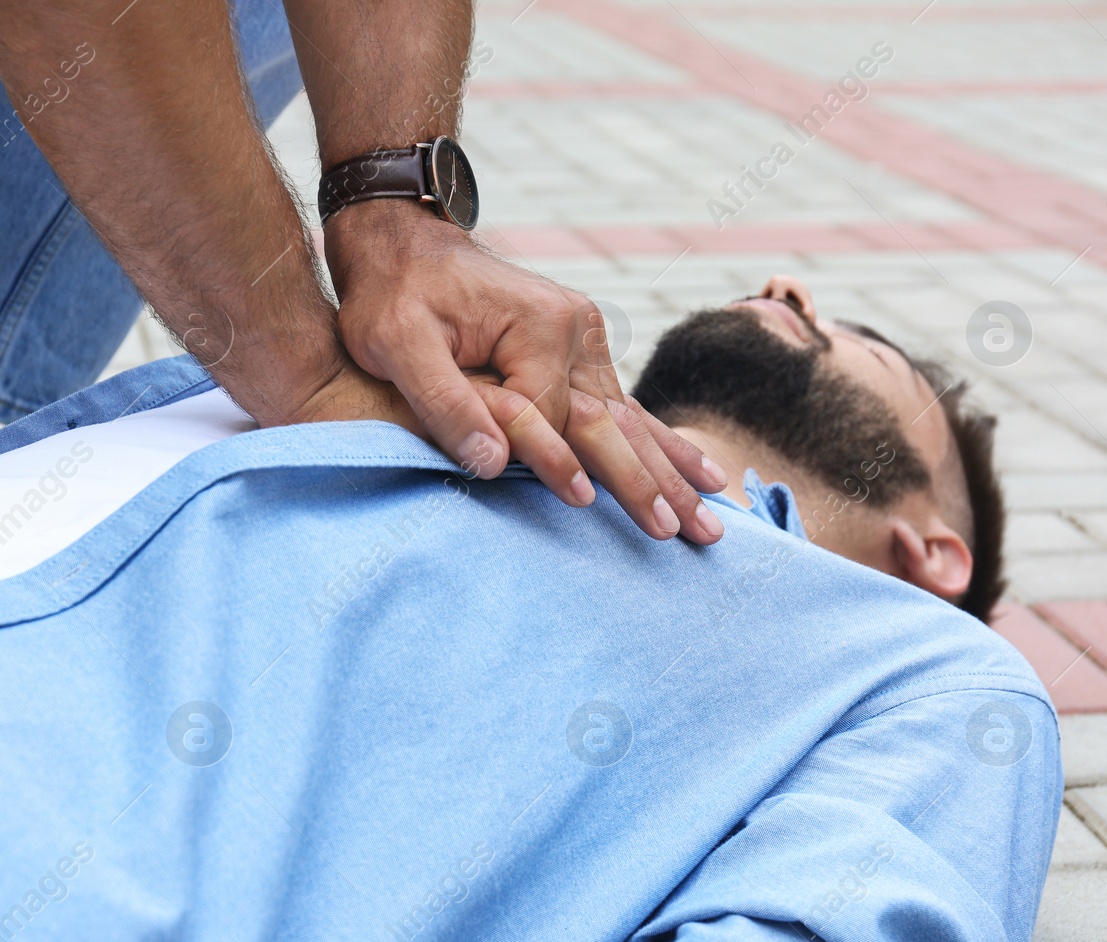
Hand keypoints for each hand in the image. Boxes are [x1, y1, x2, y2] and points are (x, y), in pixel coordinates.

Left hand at [324, 201, 726, 542]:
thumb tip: (491, 463)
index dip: (559, 465)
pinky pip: (622, 407)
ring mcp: (584, 339)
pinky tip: (699, 471)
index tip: (582, 507)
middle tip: (693, 532)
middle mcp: (575, 329)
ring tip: (716, 515)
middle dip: (654, 481)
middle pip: (614, 423)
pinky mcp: (579, 350)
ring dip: (674, 472)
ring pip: (630, 420)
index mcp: (538, 325)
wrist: (401, 244)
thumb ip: (443, 402)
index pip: (553, 415)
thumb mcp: (397, 344)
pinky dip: (658, 443)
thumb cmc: (390, 296)